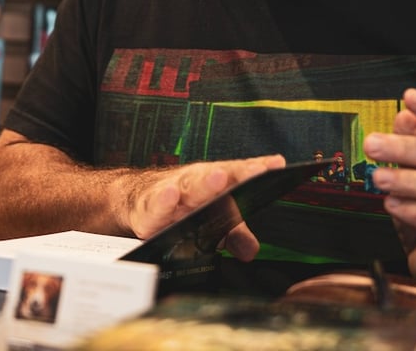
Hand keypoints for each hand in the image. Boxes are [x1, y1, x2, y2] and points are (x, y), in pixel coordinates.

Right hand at [125, 153, 285, 260]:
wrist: (139, 201)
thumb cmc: (181, 207)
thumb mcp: (211, 223)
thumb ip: (234, 235)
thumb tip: (251, 250)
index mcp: (212, 183)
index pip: (238, 174)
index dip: (256, 169)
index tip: (277, 165)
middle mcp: (195, 183)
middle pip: (217, 176)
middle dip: (238, 173)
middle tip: (255, 171)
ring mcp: (172, 192)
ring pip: (189, 186)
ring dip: (205, 183)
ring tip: (220, 178)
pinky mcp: (149, 208)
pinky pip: (156, 205)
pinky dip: (163, 201)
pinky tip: (171, 196)